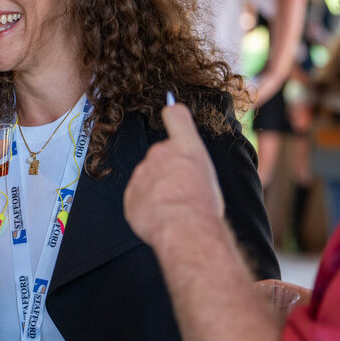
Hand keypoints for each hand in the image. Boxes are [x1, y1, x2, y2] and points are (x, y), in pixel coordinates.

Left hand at [124, 103, 224, 251]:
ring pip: (148, 179)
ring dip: (157, 190)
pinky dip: (147, 207)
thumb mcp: (209, 173)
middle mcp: (160, 153)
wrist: (185, 229)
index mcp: (185, 146)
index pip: (175, 116)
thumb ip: (193, 158)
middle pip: (161, 156)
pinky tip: (160, 217)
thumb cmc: (203, 205)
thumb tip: (190, 159)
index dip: (173, 113)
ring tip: (173, 208)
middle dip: (168, 170)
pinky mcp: (130, 196)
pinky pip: (138, 199)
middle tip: (183, 190)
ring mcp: (141, 174)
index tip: (170, 111)